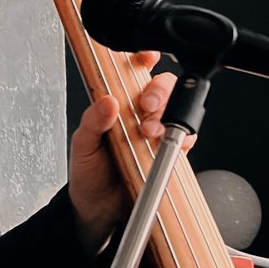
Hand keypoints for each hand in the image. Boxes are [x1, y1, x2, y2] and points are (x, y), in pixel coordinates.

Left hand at [67, 52, 188, 250]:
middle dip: (159, 92)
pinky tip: (165, 144)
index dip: (144, 58)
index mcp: (118, 101)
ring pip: (178, 110)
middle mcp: (139, 113)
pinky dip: (181, 139)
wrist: (98, 211)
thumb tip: (107, 102)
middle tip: (147, 107)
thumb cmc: (88, 173)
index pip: (135, 70)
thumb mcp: (82, 145)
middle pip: (164, 86)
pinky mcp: (168, 152)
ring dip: (168, 116)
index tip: (146, 56)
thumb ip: (92, 121)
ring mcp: (156, 131)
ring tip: (150, 131)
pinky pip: (185, 138)